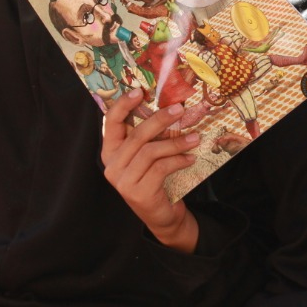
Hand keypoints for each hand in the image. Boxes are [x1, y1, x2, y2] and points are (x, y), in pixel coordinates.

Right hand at [101, 89, 199, 251]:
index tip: (140, 91)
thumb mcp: (149, 155)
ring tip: (195, 138)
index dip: (123, 105)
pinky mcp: (138, 193)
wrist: (162, 215)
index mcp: (110, 151)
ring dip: (176, 142)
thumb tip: (170, 105)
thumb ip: (150, 136)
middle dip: (160, 119)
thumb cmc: (155, 179)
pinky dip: (178, 160)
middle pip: (136, 135)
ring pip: (150, 151)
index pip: (110, 122)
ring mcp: (122, 181)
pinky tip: (190, 158)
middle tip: (180, 109)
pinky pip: (161, 168)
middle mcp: (111, 165)